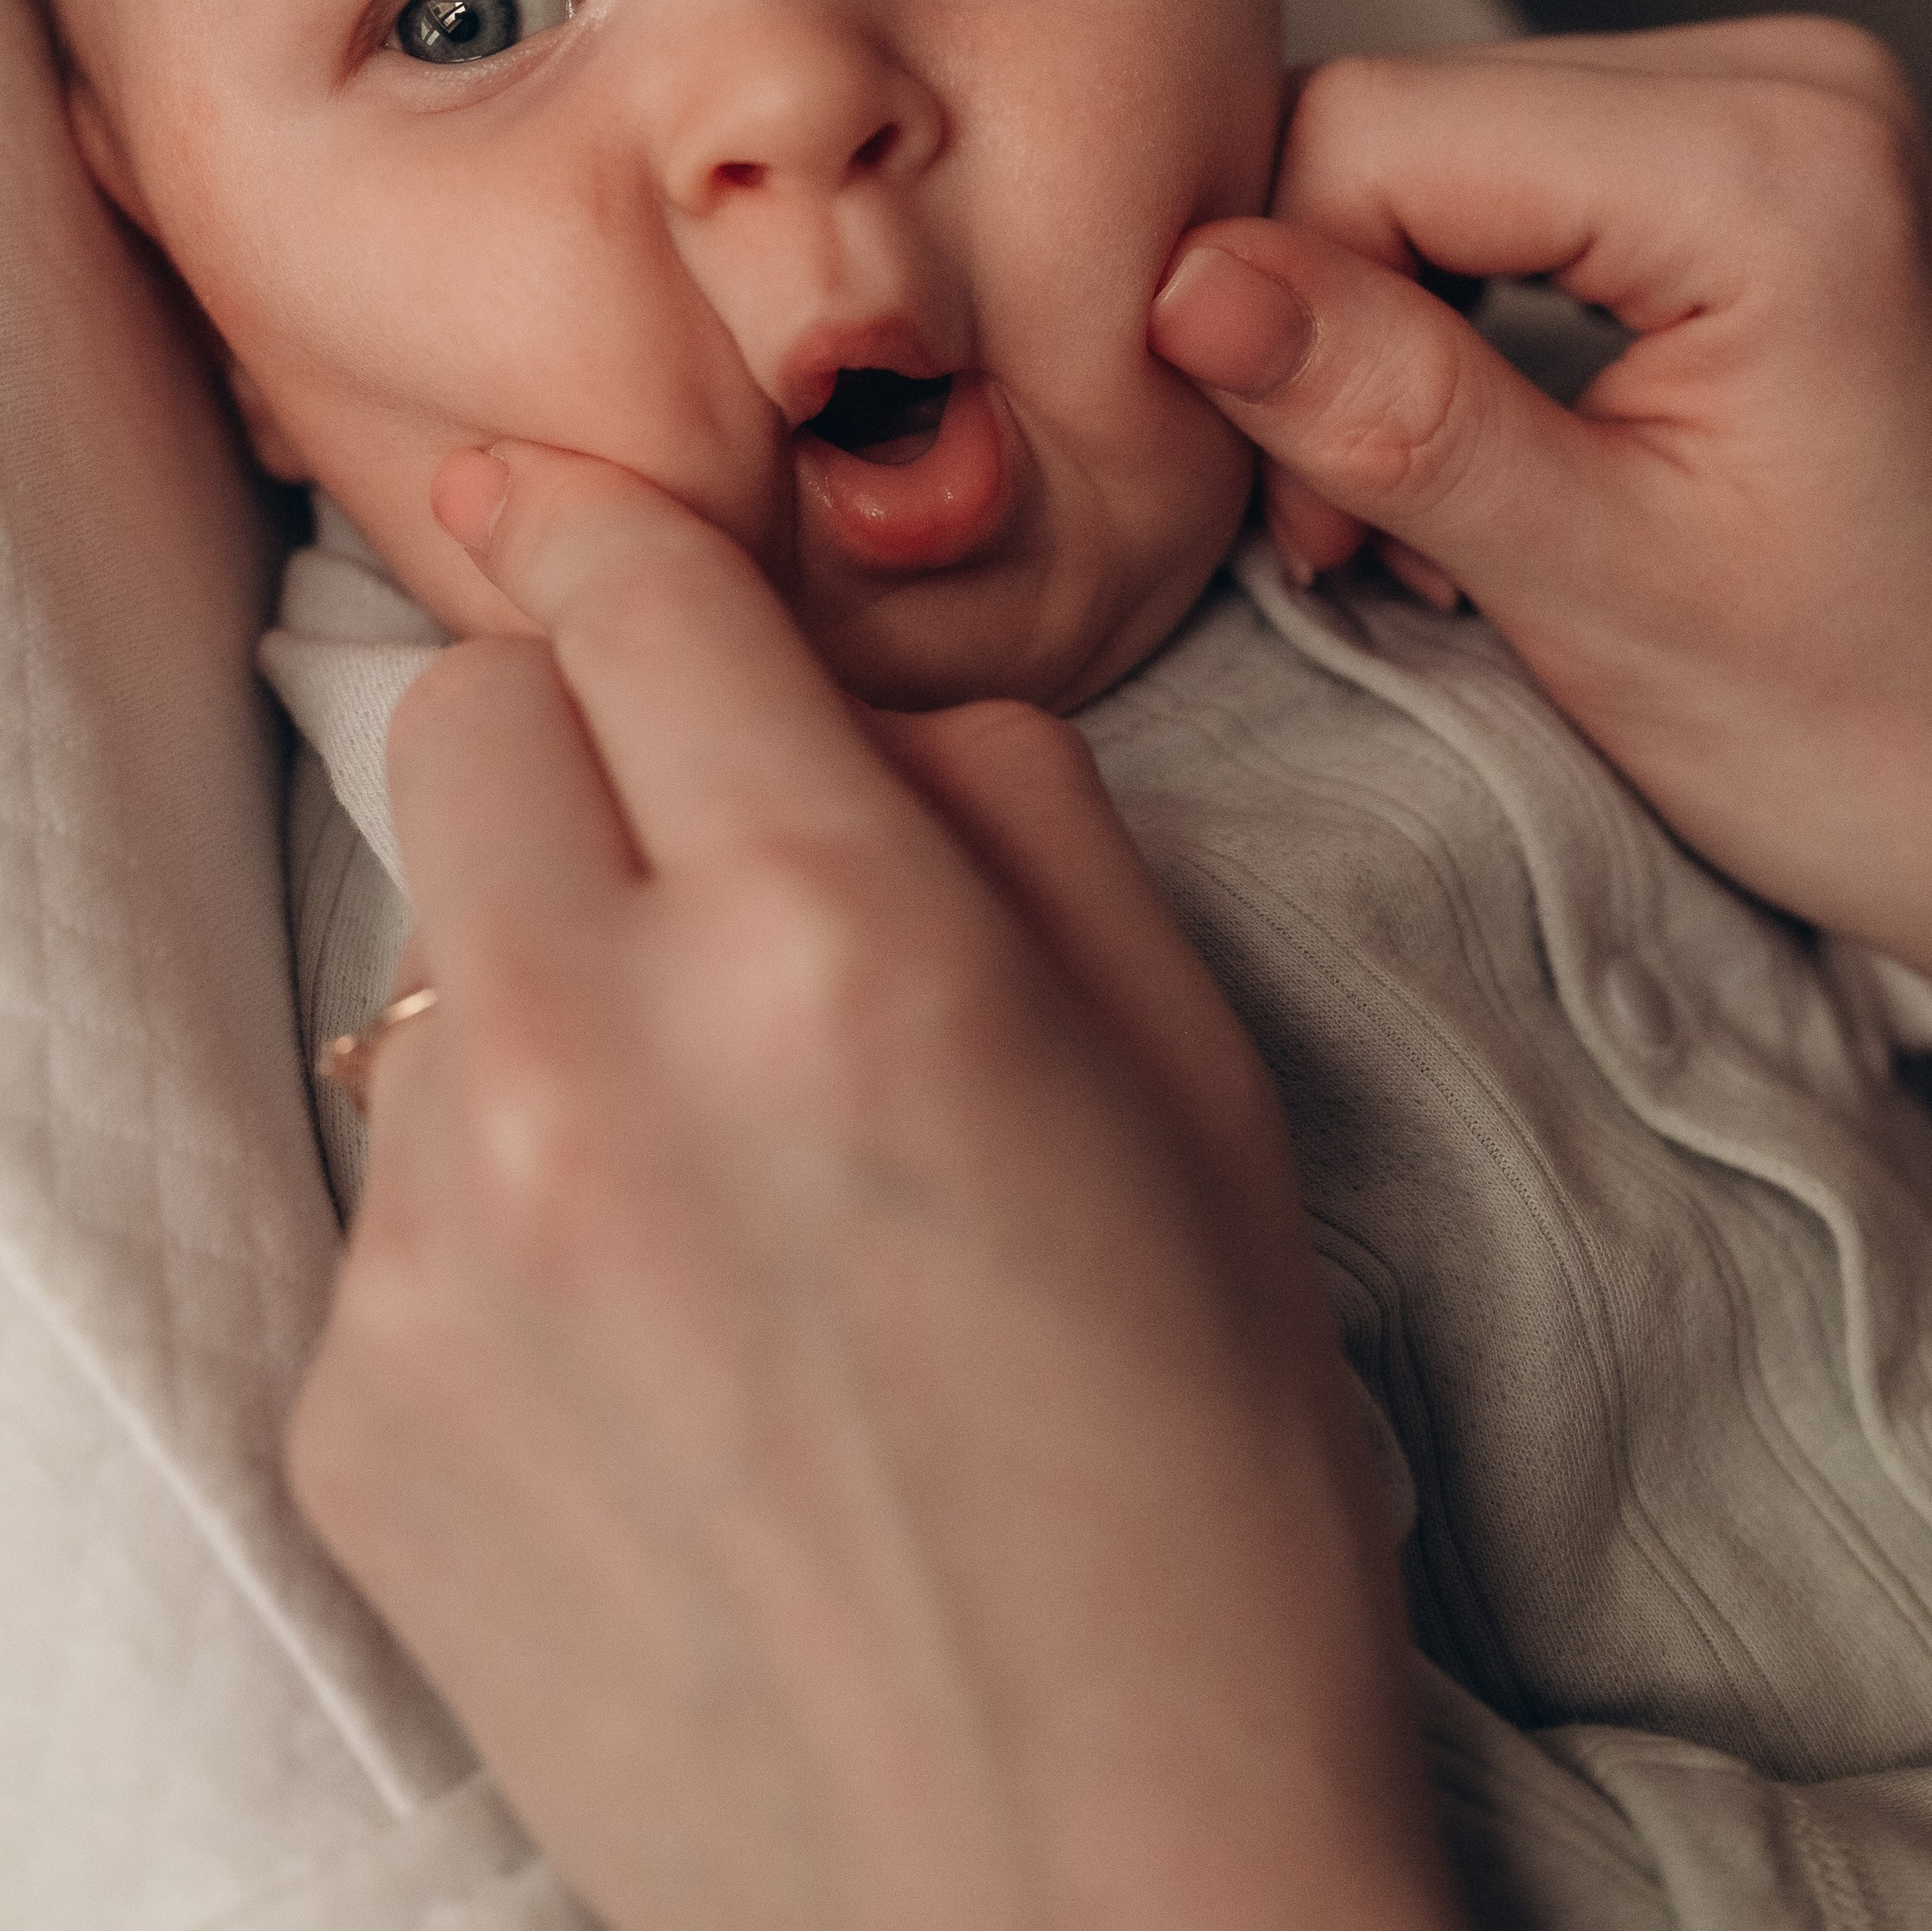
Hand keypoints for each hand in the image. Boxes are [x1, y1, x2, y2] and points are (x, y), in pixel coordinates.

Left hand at [287, 445, 1452, 1930]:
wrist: (1070, 1897)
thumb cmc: (1197, 1483)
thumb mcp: (1202, 1080)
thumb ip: (1014, 812)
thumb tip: (857, 703)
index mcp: (837, 938)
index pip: (635, 591)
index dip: (617, 522)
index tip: (591, 510)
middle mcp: (594, 1053)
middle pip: (460, 717)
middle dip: (574, 731)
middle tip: (700, 850)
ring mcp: (439, 1246)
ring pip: (428, 953)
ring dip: (551, 980)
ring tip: (720, 1175)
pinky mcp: (358, 1414)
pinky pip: (401, 1189)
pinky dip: (512, 1197)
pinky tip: (662, 1347)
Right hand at [1150, 25, 1931, 1272]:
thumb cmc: (1882, 740)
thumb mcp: (1593, 590)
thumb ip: (1385, 409)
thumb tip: (1185, 286)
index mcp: (1772, 159)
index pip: (1371, 127)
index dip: (1271, 305)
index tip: (1297, 511)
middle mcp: (1793, 79)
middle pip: (1405, 122)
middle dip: (1330, 327)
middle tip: (1356, 543)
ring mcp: (1791, 109)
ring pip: (1447, 152)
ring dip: (1389, 335)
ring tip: (1426, 526)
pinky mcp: (1773, 164)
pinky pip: (1530, 180)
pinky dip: (1467, 317)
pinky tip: (1495, 462)